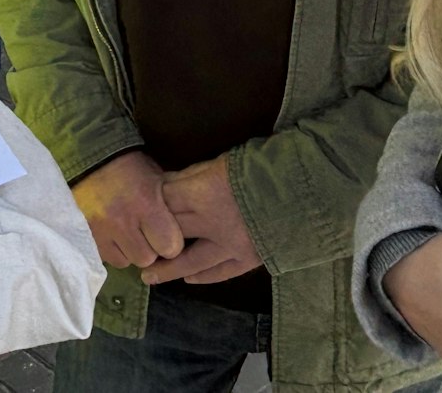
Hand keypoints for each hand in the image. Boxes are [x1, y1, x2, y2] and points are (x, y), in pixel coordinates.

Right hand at [71, 150, 183, 268]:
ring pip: (127, 261)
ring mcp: (102, 231)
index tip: (168, 234)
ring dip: (131, 252)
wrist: (87, 159)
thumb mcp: (156, 178)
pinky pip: (108, 258)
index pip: (170, 246)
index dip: (172, 242)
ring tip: (130, 234)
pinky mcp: (88, 237)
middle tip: (148, 234)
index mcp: (146, 204)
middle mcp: (124, 221)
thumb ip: (170, 204)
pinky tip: (116, 236)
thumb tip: (188, 223)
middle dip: (151, 249)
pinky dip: (115, 251)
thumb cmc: (129, 167)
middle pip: (147, 258)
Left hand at [144, 155, 262, 285]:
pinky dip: (203, 277)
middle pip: (170, 232)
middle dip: (150, 239)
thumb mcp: (224, 162)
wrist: (308, 189)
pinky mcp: (249, 259)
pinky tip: (190, 279)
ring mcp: (230, 244)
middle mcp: (210, 222)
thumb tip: (171, 185)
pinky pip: (220, 272)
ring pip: (189, 261)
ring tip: (148, 277)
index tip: (135, 209)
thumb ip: (196, 176)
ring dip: (167, 269)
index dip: (148, 205)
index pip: (163, 201)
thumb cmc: (265, 167)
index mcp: (202, 192)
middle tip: (133, 248)